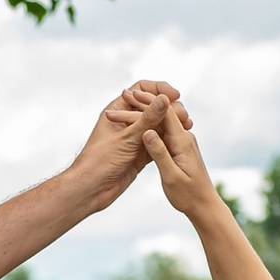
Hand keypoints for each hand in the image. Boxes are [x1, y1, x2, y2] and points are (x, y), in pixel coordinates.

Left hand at [77, 78, 187, 203]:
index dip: (158, 89)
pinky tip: (181, 141)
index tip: (175, 96)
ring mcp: (134, 137)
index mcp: (117, 110)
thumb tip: (165, 100)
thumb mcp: (127, 138)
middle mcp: (127, 121)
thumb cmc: (100, 161)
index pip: (140, 89)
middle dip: (170, 108)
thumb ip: (147, 119)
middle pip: (152, 106)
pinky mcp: (140, 152)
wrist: (91, 190)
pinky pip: (158, 141)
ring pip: (158, 125)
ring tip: (188, 127)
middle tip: (185, 117)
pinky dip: (169, 140)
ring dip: (172, 124)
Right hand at [136, 91, 219, 224]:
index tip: (128, 96)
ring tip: (126, 105)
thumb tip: (147, 132)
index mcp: (182, 142)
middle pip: (162, 113)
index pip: (164, 113)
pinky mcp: (179, 149)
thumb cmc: (188, 195)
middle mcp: (184, 137)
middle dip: (142, 104)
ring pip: (161, 122)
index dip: (146, 102)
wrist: (204, 206)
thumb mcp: (171, 176)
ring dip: (143, 113)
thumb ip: (160, 153)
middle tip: (123, 95)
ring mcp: (182, 142)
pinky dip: (148, 125)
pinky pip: (163, 132)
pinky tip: (137, 124)